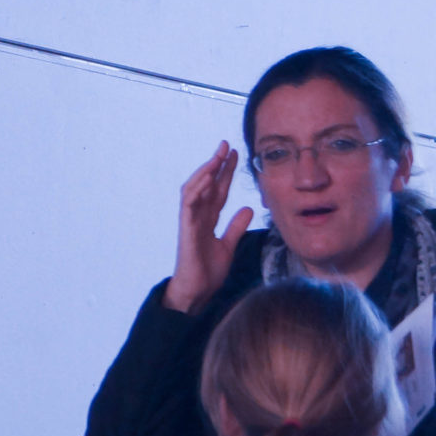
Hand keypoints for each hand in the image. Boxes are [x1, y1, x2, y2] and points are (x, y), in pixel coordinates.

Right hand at [163, 142, 253, 313]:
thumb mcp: (228, 245)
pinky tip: (208, 178)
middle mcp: (197, 216)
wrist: (197, 291)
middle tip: (226, 145)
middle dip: (216, 164)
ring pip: (194, 189)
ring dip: (205, 171)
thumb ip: (236, 226)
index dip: (226, 172)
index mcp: (207, 219)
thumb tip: (249, 209)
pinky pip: (189, 205)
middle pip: (206, 184)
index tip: (236, 154)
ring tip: (216, 156)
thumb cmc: (208, 271)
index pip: (218, 190)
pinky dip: (197, 190)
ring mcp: (190, 221)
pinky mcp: (186, 229)